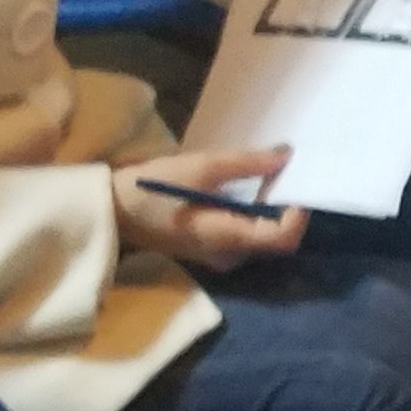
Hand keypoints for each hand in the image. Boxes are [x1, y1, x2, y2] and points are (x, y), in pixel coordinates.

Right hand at [114, 145, 309, 271]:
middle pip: (275, 237)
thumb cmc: (153, 188)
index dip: (298, 213)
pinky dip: (250, 211)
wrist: (112, 211)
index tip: (296, 182)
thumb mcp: (200, 167)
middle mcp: (230, 255)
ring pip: (261, 235)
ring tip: (261, 174)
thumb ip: (246, 163)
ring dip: (267, 206)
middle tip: (282, 171)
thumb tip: (286, 155)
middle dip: (283, 205)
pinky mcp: (212, 249)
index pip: (282, 238)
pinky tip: (241, 187)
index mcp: (228, 238)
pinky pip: (244, 234)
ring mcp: (220, 256)